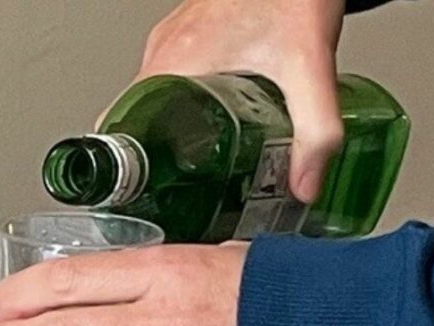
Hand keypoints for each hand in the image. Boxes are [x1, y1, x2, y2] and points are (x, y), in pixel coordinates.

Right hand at [138, 0, 346, 200]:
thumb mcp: (309, 67)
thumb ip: (315, 130)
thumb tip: (305, 184)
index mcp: (175, 61)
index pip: (119, 121)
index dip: (124, 162)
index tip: (142, 188)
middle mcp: (167, 48)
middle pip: (139, 114)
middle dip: (159, 152)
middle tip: (183, 180)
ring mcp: (178, 37)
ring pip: (157, 94)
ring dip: (175, 124)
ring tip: (203, 151)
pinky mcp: (194, 30)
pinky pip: (175, 73)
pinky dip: (189, 98)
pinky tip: (221, 109)